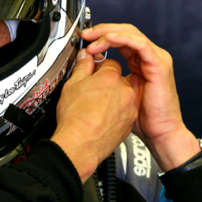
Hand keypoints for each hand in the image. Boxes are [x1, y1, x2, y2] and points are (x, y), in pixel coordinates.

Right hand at [51, 49, 137, 182]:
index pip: (109, 63)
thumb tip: (85, 57)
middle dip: (107, 83)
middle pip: (118, 79)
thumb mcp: (72, 85)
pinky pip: (124, 112)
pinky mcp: (129, 122)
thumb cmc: (75, 117)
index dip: (98, 68)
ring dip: (112, 98)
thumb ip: (82, 67)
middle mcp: (124, 90)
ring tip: (96, 107)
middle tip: (92, 92)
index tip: (92, 74)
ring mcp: (129, 107)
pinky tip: (101, 118)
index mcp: (110, 76)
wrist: (80, 144)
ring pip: (122, 96)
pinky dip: (115, 113)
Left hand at [81, 23, 199, 171]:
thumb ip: (104, 77)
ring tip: (92, 39)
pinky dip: (122, 39)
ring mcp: (156, 59)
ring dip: (108, 34)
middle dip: (102, 30)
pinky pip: (139, 44)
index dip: (101, 36)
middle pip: (125, 31)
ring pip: (131, 34)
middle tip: (85, 35)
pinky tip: (108, 40)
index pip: (120, 39)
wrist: (159, 133)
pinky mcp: (159, 64)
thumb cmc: (141, 119)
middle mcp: (148, 57)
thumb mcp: (116, 93)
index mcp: (139, 62)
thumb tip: (86, 65)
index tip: (83, 40)